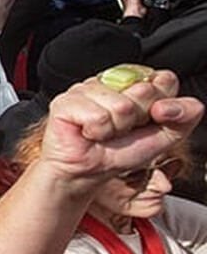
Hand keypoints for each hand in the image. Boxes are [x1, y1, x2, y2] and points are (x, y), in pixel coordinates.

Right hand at [40, 68, 202, 182]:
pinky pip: (99, 117)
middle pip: (144, 91)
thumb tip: (187, 105)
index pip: (164, 80)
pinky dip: (97, 133)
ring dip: (116, 129)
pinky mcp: (66, 101)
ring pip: (121, 106)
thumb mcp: (163, 137)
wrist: (86, 172)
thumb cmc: (118, 153)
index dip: (162, 106)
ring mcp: (86, 88)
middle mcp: (110, 81)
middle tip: (121, 130)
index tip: (146, 122)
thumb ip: (184, 118)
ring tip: (102, 133)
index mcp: (133, 84)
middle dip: (138, 120)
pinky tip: (87, 133)